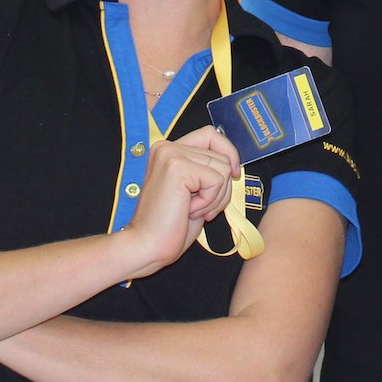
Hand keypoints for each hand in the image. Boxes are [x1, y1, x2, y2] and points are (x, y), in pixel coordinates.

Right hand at [118, 126, 240, 279]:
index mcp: (168, 151)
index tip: (233, 174)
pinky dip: (210, 201)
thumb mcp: (194, 192)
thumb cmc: (170, 227)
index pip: (211, 135)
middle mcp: (167, 147)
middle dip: (222, 188)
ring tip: (192, 210)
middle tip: (201, 207)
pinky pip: (216, 180)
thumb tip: (233, 164)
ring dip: (216, 197)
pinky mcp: (178, 167)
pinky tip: (188, 211)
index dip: (228, 153)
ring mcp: (171, 154)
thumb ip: (207, 173)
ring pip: (223, 168)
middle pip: (222, 155)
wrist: (148, 246)